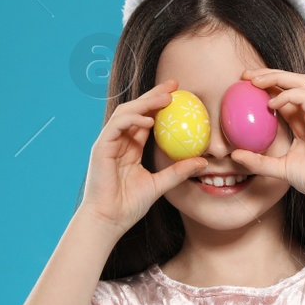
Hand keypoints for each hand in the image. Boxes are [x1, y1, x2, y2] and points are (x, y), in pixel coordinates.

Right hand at [78, 80, 207, 233]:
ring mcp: (109, 143)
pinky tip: (149, 119)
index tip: (181, 95)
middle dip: (155, 94)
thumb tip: (203, 162)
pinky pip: (116, 125)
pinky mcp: (101, 147)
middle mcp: (119, 141)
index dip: (161, 105)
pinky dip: (132, 119)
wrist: (109, 220)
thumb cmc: (130, 205)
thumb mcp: (161, 185)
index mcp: (131, 147)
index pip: (146, 119)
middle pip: (136, 110)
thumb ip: (179, 172)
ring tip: (166, 97)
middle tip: (175, 84)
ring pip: (126, 112)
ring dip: (145, 102)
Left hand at [229, 68, 304, 206]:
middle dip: (268, 73)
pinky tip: (270, 104)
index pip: (284, 93)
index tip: (243, 85)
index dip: (266, 85)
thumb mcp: (279, 168)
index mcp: (303, 121)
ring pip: (299, 81)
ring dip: (276, 77)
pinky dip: (287, 95)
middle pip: (291, 81)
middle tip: (245, 75)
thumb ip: (258, 161)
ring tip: (255, 81)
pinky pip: (304, 96)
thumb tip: (234, 155)